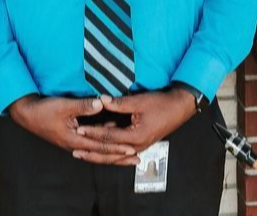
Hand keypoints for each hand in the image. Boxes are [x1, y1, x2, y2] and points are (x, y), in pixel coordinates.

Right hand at [8, 95, 136, 162]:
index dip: (116, 148)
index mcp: (74, 140)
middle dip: (119, 157)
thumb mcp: (64, 107)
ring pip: (97, 149)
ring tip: (128, 152)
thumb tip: (101, 104)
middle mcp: (75, 145)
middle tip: (135, 159)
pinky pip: (91, 142)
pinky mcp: (72, 136)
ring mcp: (74, 142)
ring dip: (113, 151)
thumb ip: (83, 106)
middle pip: (101, 154)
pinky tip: (112, 135)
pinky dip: (103, 142)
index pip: (100, 147)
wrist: (28, 114)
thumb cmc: (44, 111)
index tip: (131, 149)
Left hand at [75, 89, 196, 165]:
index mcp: (136, 136)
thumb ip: (119, 103)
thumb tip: (101, 100)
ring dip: (100, 155)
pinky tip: (100, 149)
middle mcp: (137, 146)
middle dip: (92, 153)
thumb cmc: (162, 104)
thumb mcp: (140, 102)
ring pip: (115, 156)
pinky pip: (122, 152)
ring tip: (84, 154)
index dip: (93, 132)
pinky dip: (110, 152)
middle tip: (76, 152)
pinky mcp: (140, 144)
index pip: (108, 136)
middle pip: (110, 153)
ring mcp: (139, 147)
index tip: (79, 129)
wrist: (180, 108)